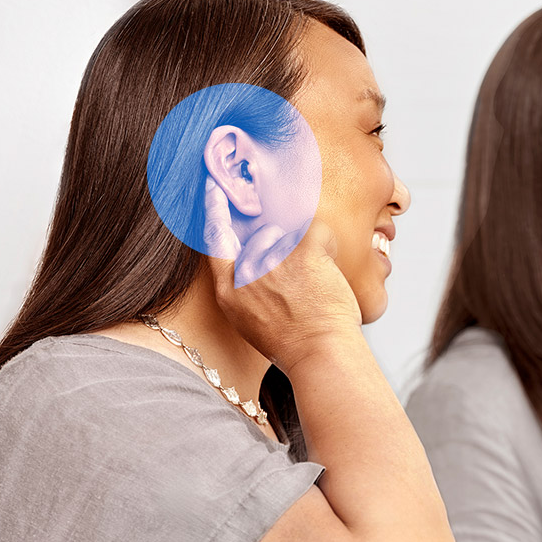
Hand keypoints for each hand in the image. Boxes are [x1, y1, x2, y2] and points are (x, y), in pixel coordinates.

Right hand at [202, 176, 362, 372]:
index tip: (214, 187)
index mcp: (228, 292)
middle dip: (285, 251)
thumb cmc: (295, 345)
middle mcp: (245, 272)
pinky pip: (318, 230)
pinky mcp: (301, 250)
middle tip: (302, 281)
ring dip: (309, 252)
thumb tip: (256, 261)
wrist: (320, 354)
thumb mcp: (251, 321)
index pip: (215, 239)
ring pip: (294, 234)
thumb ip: (247, 288)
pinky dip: (328, 245)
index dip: (213, 209)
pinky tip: (328, 271)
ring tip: (316, 285)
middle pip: (264, 236)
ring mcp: (271, 258)